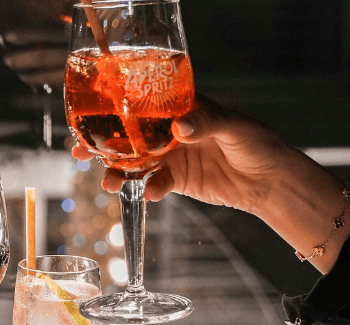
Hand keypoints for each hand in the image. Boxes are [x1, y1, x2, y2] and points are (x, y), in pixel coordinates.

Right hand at [72, 95, 306, 215]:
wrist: (269, 181)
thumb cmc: (257, 142)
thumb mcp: (233, 127)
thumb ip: (205, 124)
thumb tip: (180, 128)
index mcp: (182, 108)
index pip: (143, 103)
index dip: (116, 110)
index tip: (92, 116)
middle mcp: (171, 131)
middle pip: (129, 134)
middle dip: (103, 144)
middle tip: (80, 154)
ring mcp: (171, 156)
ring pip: (135, 162)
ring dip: (118, 172)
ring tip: (109, 183)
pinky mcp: (176, 180)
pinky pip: (153, 183)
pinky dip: (147, 189)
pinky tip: (148, 194)